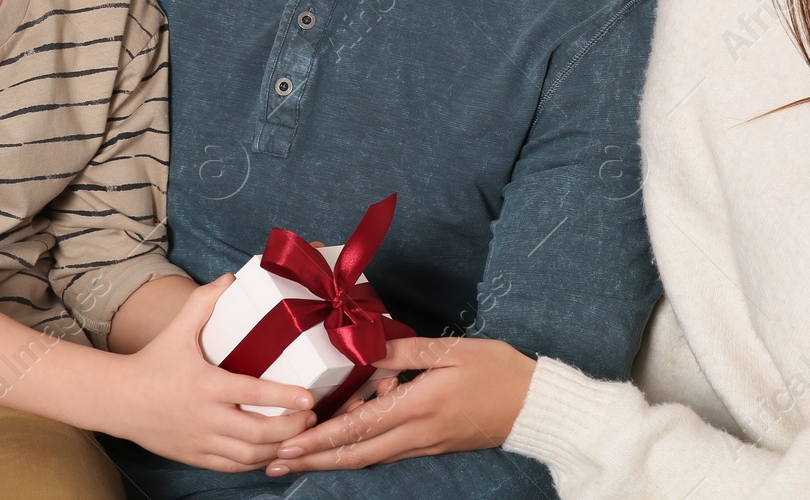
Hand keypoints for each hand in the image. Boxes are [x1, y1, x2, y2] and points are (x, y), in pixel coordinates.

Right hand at [108, 274, 318, 471]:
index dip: (285, 397)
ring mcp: (200, 440)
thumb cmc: (152, 362)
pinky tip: (271, 453)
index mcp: (206, 384)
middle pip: (257, 432)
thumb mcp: (177, 329)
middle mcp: (205, 416)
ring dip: (277, 448)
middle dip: (291, 428)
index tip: (309, 396)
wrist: (117, 399)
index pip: (252, 392)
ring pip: (248, 455)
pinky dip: (255, 463)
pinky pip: (231, 467)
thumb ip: (203, 302)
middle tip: (311, 416)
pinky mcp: (194, 457)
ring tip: (298, 435)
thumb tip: (230, 278)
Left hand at [264, 335, 536, 474]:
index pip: (359, 427)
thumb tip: (362, 346)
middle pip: (355, 453)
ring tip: (297, 460)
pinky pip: (385, 452)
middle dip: (313, 460)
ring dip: (330, 460)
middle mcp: (416, 433)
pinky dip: (357, 453)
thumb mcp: (452, 350)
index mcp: (418, 406)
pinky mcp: (431, 445)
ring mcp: (423, 444)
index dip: (320, 437)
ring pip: (367, 457)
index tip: (287, 442)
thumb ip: (404, 350)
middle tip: (273, 462)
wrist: (535, 406)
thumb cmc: (498, 370)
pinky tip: (340, 448)